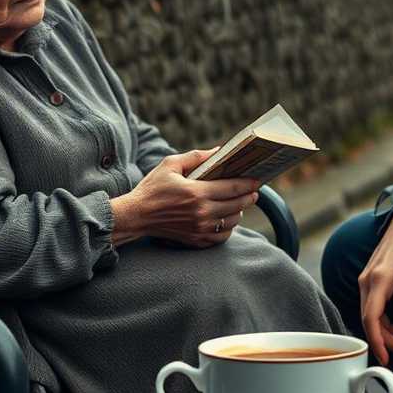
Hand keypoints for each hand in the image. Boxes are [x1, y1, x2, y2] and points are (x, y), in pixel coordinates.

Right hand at [111, 149, 258, 247]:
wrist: (136, 216)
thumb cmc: (152, 188)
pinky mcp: (196, 240)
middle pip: (237, 205)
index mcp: (196, 192)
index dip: (248, 183)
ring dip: (239, 212)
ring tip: (238, 204)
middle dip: (249, 197)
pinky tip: (226, 219)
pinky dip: (228, 228)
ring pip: (232, 222)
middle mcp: (201, 212)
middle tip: (253, 191)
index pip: (233, 188)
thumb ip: (196, 157)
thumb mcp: (170, 165)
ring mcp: (200, 229)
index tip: (257, 180)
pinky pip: (222, 236)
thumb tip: (218, 151)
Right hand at [358, 203, 392, 364]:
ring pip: (373, 315)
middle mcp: (368, 280)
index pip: (371, 317)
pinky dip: (389, 320)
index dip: (377, 341)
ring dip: (392, 332)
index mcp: (381, 278)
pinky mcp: (371, 280)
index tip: (387, 358)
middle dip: (390, 341)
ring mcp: (367, 279)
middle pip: (371, 320)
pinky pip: (375, 307)